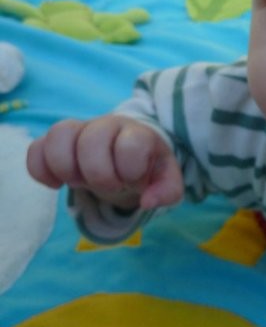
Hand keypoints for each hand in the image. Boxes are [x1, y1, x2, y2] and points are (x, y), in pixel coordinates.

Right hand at [27, 115, 182, 209]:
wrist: (129, 156)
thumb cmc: (147, 167)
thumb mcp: (167, 180)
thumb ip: (168, 191)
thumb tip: (147, 201)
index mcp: (138, 133)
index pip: (131, 144)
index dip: (130, 170)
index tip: (134, 181)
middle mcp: (107, 126)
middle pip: (92, 138)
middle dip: (98, 172)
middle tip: (107, 185)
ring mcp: (80, 130)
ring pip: (58, 133)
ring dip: (65, 167)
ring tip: (78, 182)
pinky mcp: (57, 142)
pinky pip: (36, 148)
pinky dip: (40, 171)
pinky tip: (56, 185)